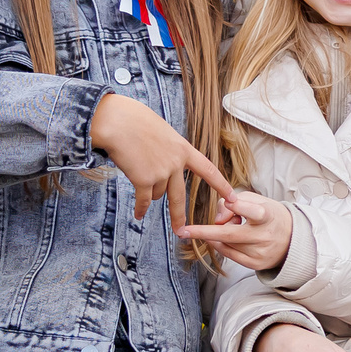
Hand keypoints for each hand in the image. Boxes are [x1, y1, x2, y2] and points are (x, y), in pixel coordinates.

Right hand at [90, 92, 230, 230]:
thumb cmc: (134, 121)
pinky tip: (139, 214)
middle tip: (183, 230)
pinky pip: (144, 200)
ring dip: (147, 189)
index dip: (221, 185)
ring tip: (136, 170)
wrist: (117, 122)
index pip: (208, 170)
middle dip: (180, 216)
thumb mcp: (161, 131)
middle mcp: (176, 163)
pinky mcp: (145, 180)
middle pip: (180, 197)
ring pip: (157, 194)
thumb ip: (168, 149)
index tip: (232, 197)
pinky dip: (140, 209)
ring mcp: (161, 173)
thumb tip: (167, 163)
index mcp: (183, 149)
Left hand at [180, 188, 294, 270]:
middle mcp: (265, 236)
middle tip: (184, 231)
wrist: (291, 240)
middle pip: (230, 234)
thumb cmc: (268, 215)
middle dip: (204, 232)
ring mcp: (260, 252)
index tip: (230, 205)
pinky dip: (220, 245)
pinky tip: (220, 239)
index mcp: (268, 216)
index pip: (254, 212)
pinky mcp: (255, 264)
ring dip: (218, 235)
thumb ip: (234, 202)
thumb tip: (217, 220)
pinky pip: (229, 255)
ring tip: (232, 226)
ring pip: (226, 243)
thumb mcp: (257, 200)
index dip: (241, 208)